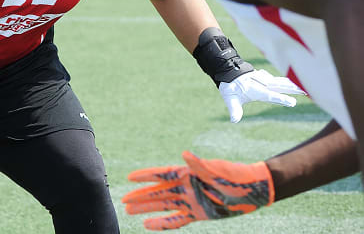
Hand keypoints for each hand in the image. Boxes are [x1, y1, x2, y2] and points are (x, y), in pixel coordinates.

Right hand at [122, 151, 273, 229]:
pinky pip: (176, 219)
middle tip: (124, 201)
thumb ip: (200, 165)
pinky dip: (163, 223)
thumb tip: (184, 154)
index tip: (130, 177)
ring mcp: (191, 201)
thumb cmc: (237, 176)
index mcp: (188, 174)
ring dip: (147, 209)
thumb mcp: (218, 170)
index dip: (146, 176)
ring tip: (130, 211)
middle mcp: (186, 187)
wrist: (254, 190)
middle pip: (158, 192)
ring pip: (163, 206)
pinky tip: (149, 224)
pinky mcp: (198, 213)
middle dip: (141, 196)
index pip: (161, 174)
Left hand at [220, 69, 306, 122]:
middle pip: (278, 86)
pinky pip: (277, 79)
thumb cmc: (229, 86)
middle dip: (291, 89)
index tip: (292, 102)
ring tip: (304, 88)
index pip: (269, 95)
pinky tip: (293, 83)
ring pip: (280, 81)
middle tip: (305, 92)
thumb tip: (234, 121)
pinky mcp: (265, 77)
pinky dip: (286, 81)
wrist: (226, 69)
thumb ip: (234, 109)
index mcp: (253, 89)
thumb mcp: (229, 98)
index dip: (280, 98)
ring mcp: (263, 79)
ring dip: (292, 84)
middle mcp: (260, 83)